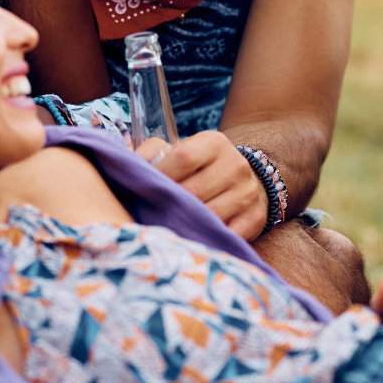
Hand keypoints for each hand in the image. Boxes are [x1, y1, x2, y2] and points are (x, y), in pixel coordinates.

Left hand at [153, 130, 267, 240]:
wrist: (246, 182)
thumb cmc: (201, 169)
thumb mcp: (182, 150)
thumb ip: (153, 152)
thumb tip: (127, 164)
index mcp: (214, 143)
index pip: (184, 157)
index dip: (161, 175)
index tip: (146, 188)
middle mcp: (236, 165)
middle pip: (194, 191)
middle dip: (169, 205)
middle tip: (151, 213)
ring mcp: (247, 193)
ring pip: (208, 216)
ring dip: (184, 225)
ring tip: (168, 227)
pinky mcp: (254, 218)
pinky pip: (224, 235)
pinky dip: (205, 239)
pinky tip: (191, 237)